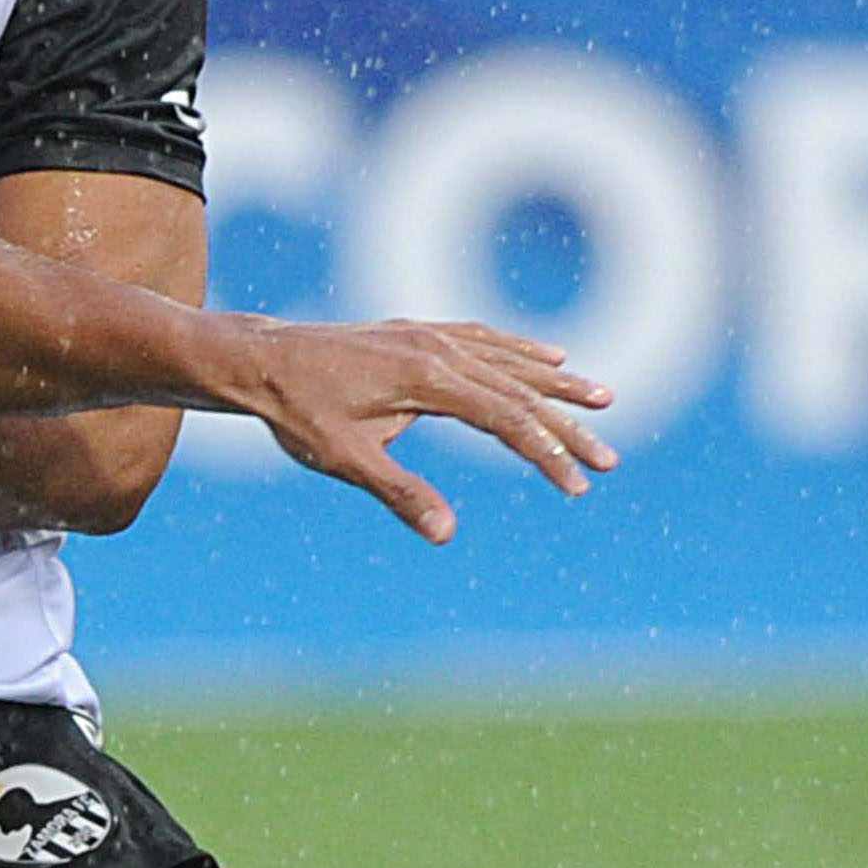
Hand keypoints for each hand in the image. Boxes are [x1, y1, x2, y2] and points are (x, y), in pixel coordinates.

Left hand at [230, 320, 620, 540]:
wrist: (257, 360)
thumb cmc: (297, 413)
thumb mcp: (345, 460)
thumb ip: (400, 493)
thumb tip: (446, 534)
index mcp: (429, 379)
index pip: (508, 420)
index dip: (547, 454)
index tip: (577, 486)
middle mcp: (438, 348)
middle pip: (520, 390)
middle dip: (568, 427)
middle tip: (610, 460)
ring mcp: (429, 336)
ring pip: (509, 360)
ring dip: (556, 383)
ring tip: (602, 399)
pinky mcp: (416, 333)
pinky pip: (483, 339)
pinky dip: (519, 351)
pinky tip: (546, 359)